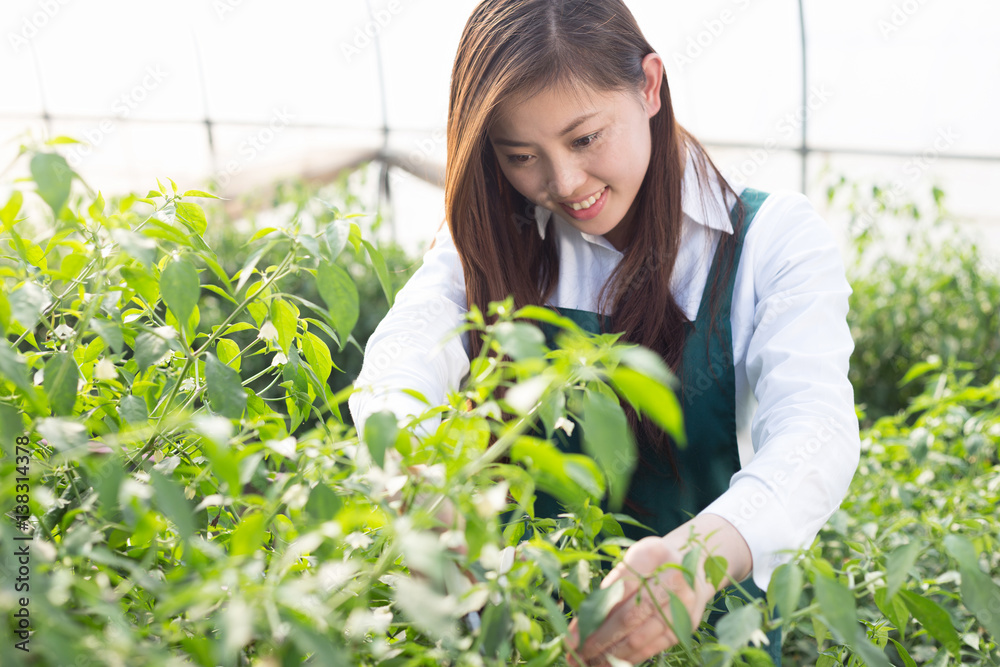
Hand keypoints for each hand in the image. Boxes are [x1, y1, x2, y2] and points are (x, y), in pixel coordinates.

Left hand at [563, 514, 750, 666]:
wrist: (694, 565)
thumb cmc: (652, 563)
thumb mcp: (632, 560)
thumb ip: (612, 585)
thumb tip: (583, 623)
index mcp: (653, 553)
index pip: (617, 588)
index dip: (592, 614)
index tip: (572, 634)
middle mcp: (673, 578)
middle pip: (628, 616)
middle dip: (598, 640)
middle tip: (575, 653)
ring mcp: (683, 604)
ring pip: (639, 637)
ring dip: (611, 654)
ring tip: (588, 662)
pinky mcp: (686, 625)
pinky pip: (653, 647)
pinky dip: (629, 658)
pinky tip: (610, 663)